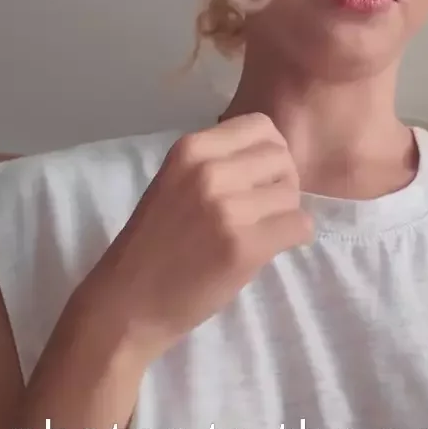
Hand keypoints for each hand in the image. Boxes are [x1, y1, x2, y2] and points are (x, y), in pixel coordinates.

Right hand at [81, 113, 313, 359]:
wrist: (128, 302)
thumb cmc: (154, 244)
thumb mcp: (177, 183)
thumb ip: (218, 164)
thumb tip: (276, 158)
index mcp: (190, 149)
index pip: (261, 126)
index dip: (268, 152)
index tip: (258, 179)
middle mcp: (209, 171)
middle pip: (281, 158)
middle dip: (282, 183)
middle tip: (265, 210)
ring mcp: (227, 209)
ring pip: (292, 195)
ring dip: (286, 214)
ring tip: (261, 232)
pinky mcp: (244, 246)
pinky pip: (299, 226)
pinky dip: (294, 238)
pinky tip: (270, 248)